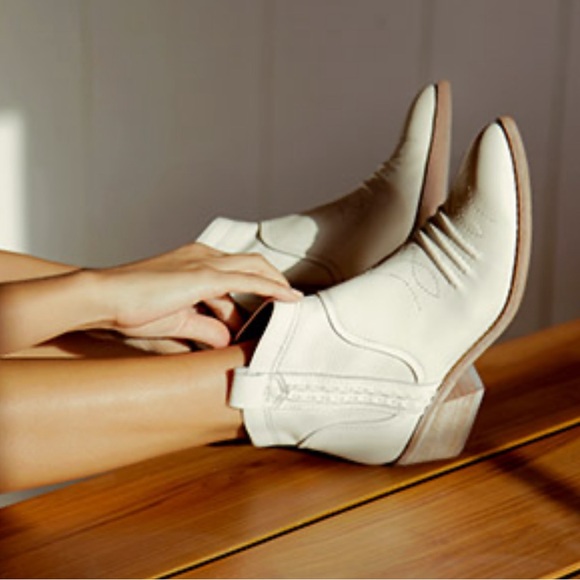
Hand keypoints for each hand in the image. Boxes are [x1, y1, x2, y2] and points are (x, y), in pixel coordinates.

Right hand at [96, 243, 300, 347]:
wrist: (103, 297)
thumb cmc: (131, 307)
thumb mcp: (178, 321)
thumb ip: (205, 328)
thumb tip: (225, 340)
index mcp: (194, 261)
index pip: (235, 270)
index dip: (256, 285)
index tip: (270, 305)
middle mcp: (202, 255)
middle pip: (251, 264)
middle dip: (273, 281)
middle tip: (289, 303)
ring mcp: (203, 262)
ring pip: (254, 268)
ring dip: (276, 285)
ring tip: (293, 303)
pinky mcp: (202, 275)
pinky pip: (248, 279)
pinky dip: (271, 288)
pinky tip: (288, 298)